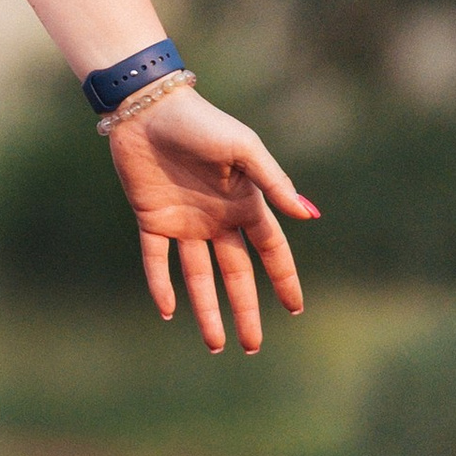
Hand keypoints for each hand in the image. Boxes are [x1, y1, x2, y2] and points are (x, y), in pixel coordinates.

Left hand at [107, 88, 318, 353]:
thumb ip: (273, 182)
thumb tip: (308, 215)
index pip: (270, 250)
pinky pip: (157, 260)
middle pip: (236, 274)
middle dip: (245, 310)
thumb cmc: (202, 123)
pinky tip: (168, 312)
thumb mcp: (244, 149)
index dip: (283, 279)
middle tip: (253, 347)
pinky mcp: (152, 219)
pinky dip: (161, 286)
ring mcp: (185, 222)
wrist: (148, 108)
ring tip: (216, 346)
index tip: (295, 310)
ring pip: (199, 276)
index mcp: (245, 202)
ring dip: (207, 310)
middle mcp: (218, 218)